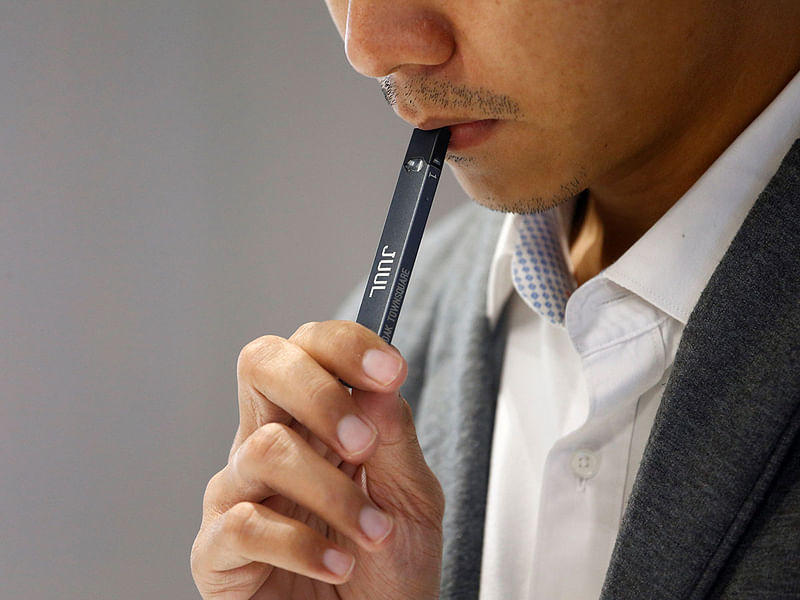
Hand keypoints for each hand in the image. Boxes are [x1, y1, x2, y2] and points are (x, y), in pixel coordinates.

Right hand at [191, 320, 443, 599]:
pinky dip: (303, 546)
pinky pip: (245, 524)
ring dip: (332, 493)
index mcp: (316, 421)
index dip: (344, 345)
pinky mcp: (217, 550)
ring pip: (265, 449)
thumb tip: (377, 384)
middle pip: (261, 364)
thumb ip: (395, 437)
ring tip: (372, 532)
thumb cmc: (389, 567)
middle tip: (363, 441)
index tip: (389, 370)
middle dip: (318, 392)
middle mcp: (269, 443)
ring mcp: (239, 492)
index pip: (308, 347)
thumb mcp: (412, 497)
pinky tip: (337, 565)